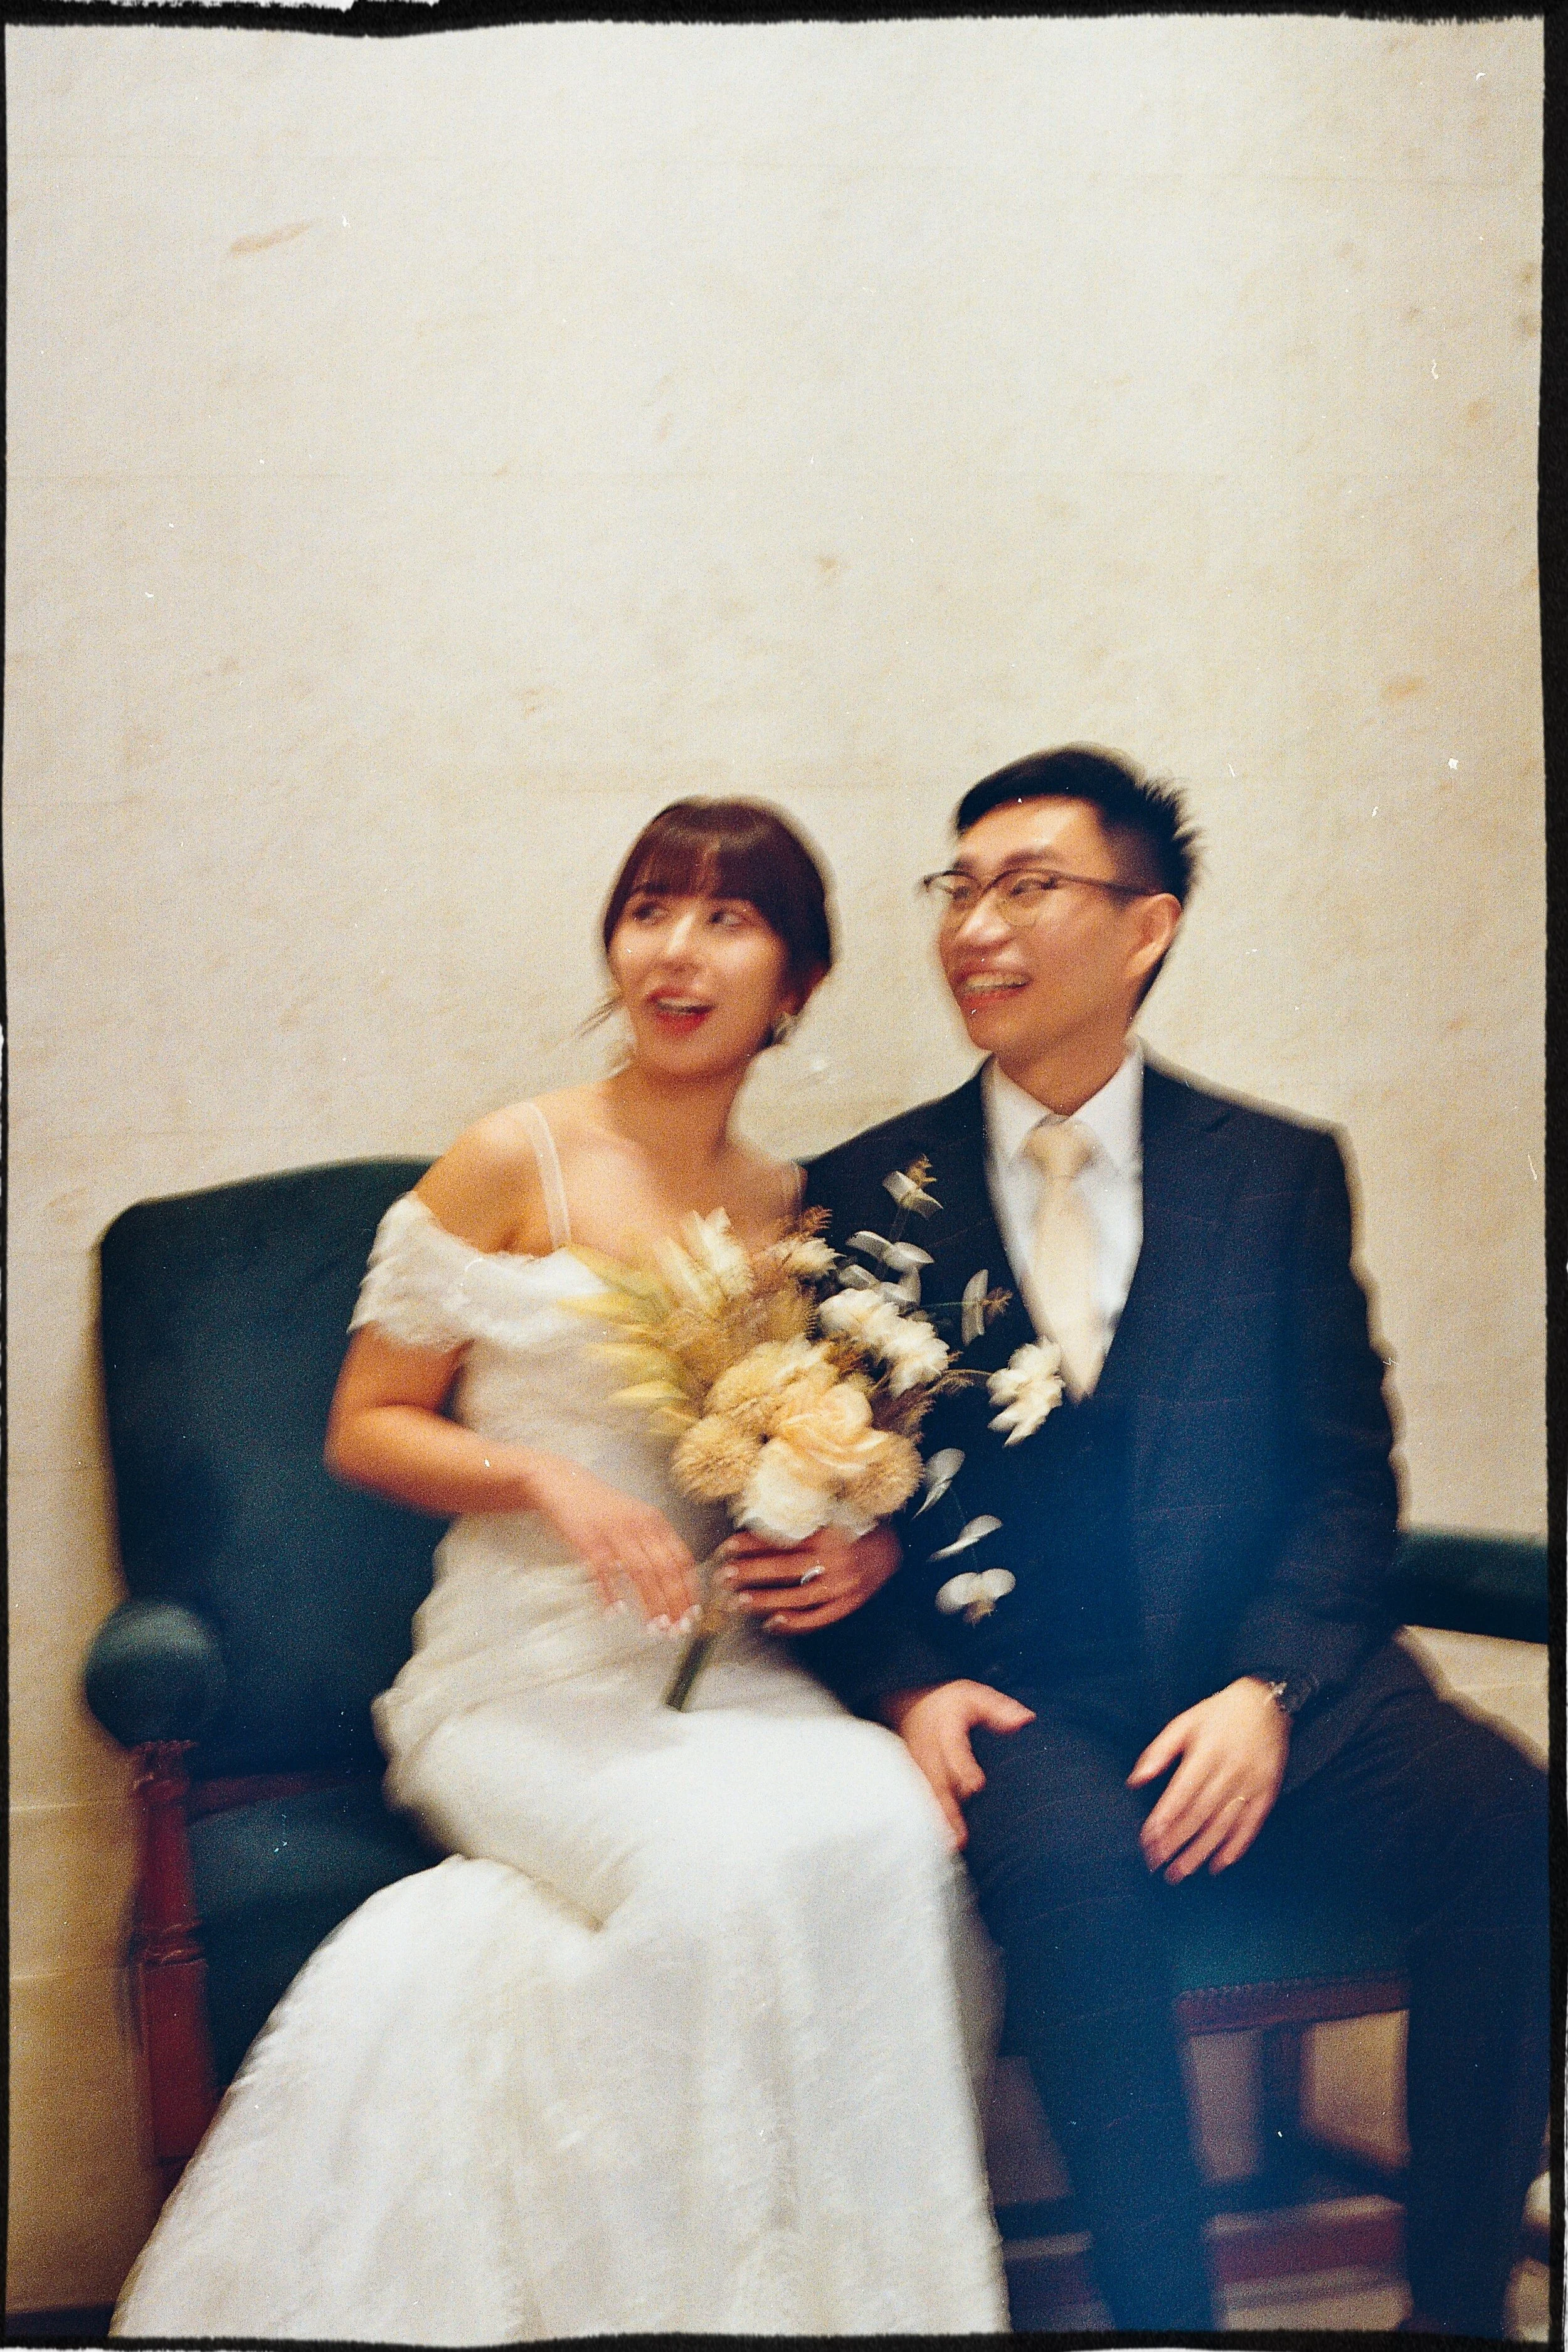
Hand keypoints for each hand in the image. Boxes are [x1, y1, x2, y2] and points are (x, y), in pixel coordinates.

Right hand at [523, 1453, 698, 1628]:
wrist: (561, 1482)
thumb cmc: (599, 1506)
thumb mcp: (633, 1516)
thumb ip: (652, 1542)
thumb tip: (672, 1580)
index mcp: (653, 1520)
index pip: (680, 1559)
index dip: (688, 1588)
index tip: (691, 1612)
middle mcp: (637, 1524)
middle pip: (664, 1569)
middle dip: (672, 1603)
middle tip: (675, 1629)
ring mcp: (612, 1531)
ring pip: (639, 1572)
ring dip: (648, 1603)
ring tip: (653, 1627)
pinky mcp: (586, 1539)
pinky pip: (602, 1572)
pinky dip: (609, 1594)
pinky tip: (614, 1611)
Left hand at [718, 1524, 900, 1632]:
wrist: (898, 1546)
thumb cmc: (860, 1527)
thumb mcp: (832, 1515)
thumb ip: (802, 1522)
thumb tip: (760, 1524)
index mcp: (828, 1534)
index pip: (782, 1540)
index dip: (751, 1544)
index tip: (727, 1547)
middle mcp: (835, 1560)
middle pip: (783, 1568)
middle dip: (749, 1573)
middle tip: (723, 1577)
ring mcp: (842, 1586)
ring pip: (796, 1596)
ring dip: (765, 1600)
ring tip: (738, 1601)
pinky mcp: (849, 1604)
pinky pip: (818, 1618)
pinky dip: (794, 1623)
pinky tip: (771, 1623)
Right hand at [883, 1680, 1035, 1849]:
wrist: (909, 1705)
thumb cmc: (949, 1704)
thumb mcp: (975, 1697)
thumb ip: (999, 1709)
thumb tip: (1027, 1720)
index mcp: (945, 1729)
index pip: (954, 1749)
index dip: (963, 1767)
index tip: (977, 1785)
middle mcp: (929, 1751)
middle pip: (938, 1780)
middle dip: (948, 1806)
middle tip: (961, 1834)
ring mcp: (919, 1767)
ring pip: (928, 1795)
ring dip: (940, 1819)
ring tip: (954, 1844)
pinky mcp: (916, 1778)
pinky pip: (921, 1800)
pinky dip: (930, 1819)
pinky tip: (941, 1841)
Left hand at [1127, 1677, 1289, 1881]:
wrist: (1266, 1704)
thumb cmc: (1219, 1714)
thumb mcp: (1184, 1723)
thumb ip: (1158, 1752)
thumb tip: (1136, 1780)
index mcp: (1206, 1752)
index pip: (1181, 1794)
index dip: (1164, 1820)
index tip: (1149, 1841)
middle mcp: (1230, 1770)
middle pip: (1200, 1814)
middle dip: (1177, 1842)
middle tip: (1159, 1864)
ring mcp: (1251, 1783)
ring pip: (1224, 1825)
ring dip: (1201, 1851)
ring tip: (1182, 1871)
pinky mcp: (1267, 1791)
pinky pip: (1251, 1824)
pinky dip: (1236, 1847)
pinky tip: (1219, 1863)